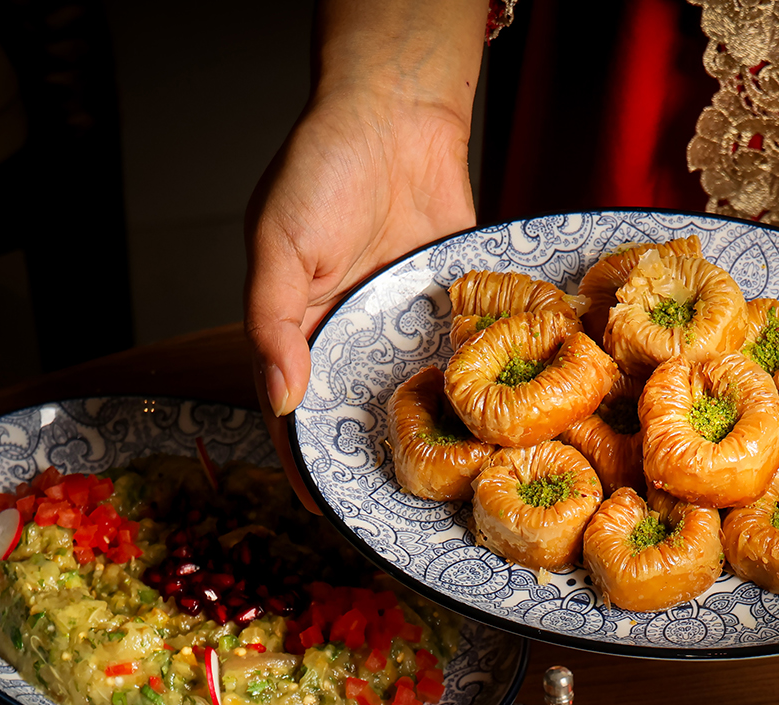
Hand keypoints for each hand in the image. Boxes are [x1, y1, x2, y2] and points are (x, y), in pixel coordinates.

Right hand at [244, 87, 476, 504]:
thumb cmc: (322, 169)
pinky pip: (468, 361)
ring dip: (440, 440)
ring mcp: (406, 331)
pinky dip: (483, 392)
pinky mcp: (455, 312)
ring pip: (421, 402)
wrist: (394, 112)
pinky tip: (506, 429)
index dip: (313, 467)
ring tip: (465, 488)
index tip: (336, 514)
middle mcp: (354, 343)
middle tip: (412, 517)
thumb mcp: (279, 244)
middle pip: (365, 422)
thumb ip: (272, 323)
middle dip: (385, 467)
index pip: (299, 420)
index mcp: (299, 335)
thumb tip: (282, 401)